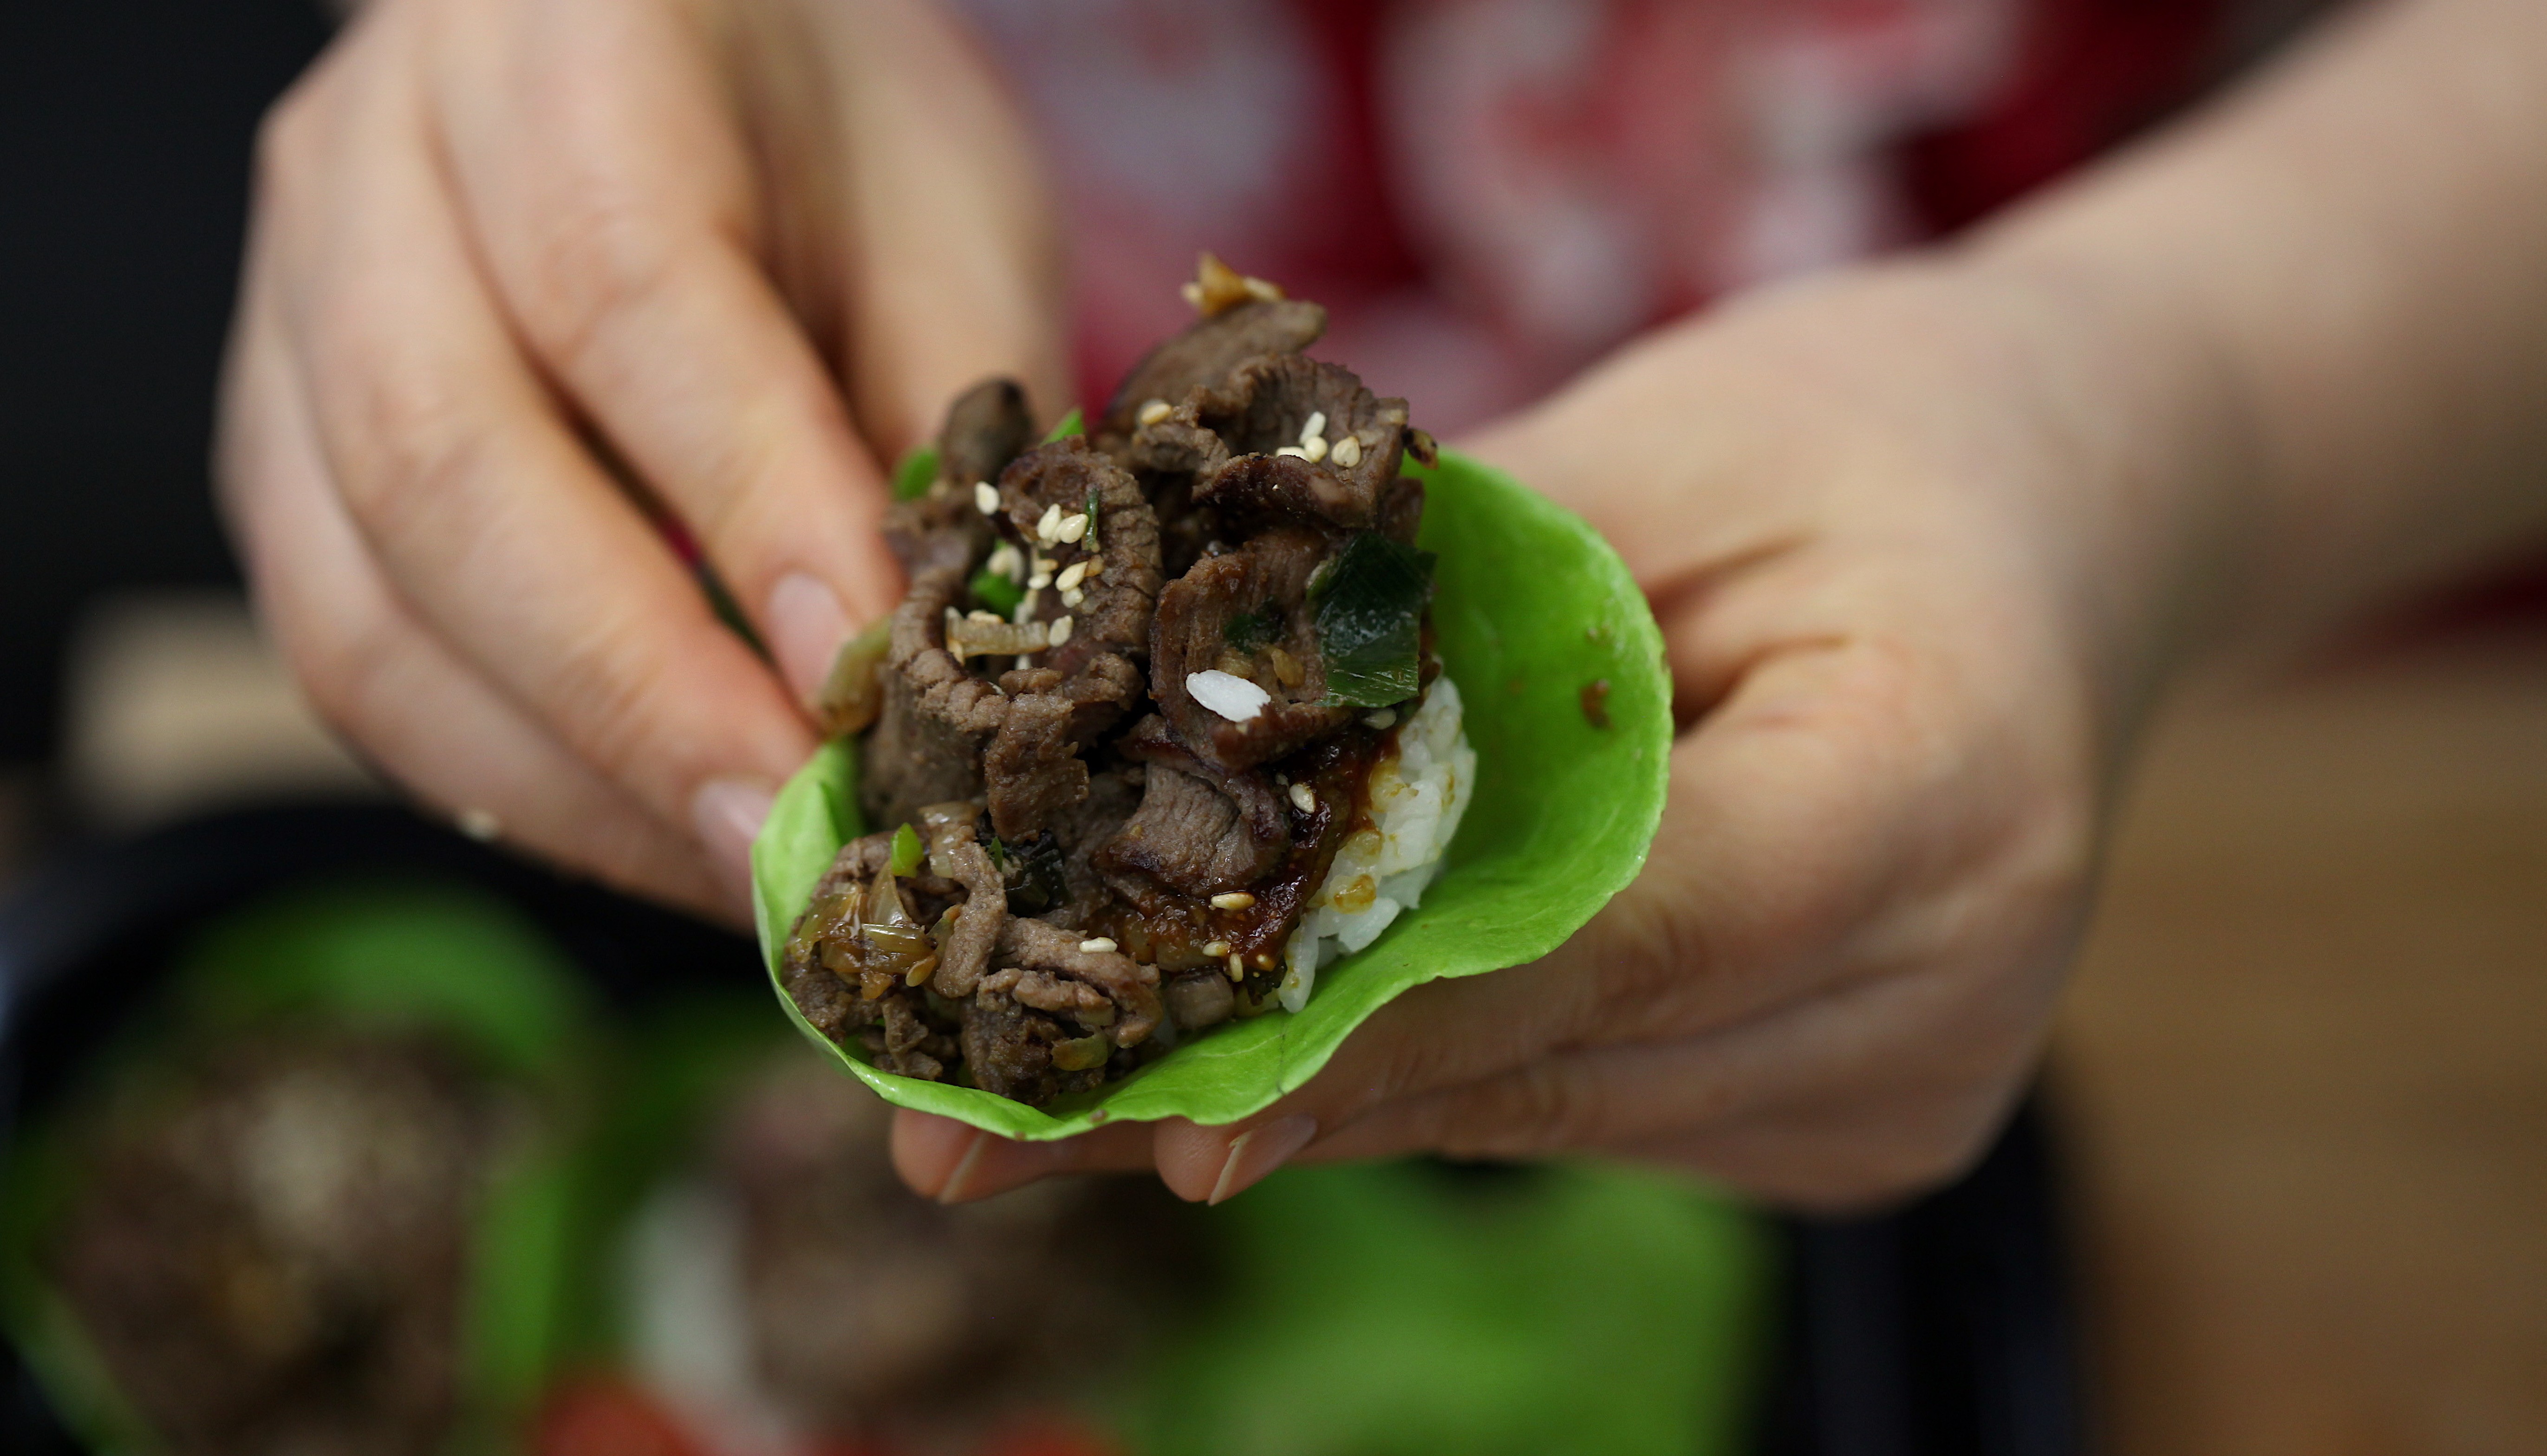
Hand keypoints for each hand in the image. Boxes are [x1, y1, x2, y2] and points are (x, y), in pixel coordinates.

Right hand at [218, 0, 1066, 919]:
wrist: (666, 48)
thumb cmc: (829, 126)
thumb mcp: (947, 215)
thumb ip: (957, 419)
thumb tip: (964, 663)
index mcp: (557, 45)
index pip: (623, 291)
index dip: (747, 507)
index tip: (863, 678)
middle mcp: (372, 168)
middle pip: (440, 466)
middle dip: (636, 693)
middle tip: (797, 839)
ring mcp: (287, 317)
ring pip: (360, 602)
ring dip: (567, 776)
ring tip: (744, 871)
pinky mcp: (277, 453)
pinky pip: (351, 656)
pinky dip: (509, 776)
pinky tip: (654, 827)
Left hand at [891, 258, 2233, 1209]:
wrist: (2047, 512)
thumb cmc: (1852, 436)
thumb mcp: (1651, 456)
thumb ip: (1445, 631)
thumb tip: (1174, 763)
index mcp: (1946, 782)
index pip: (1625, 932)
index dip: (1384, 1022)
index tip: (1164, 1108)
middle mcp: (1950, 981)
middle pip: (1561, 1061)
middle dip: (1277, 1087)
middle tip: (1002, 1135)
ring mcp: (1903, 1078)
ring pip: (1550, 1113)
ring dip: (1320, 1099)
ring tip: (1076, 1101)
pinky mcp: (1854, 1115)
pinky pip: (1587, 1105)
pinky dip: (1429, 1070)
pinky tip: (1267, 1050)